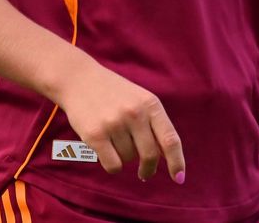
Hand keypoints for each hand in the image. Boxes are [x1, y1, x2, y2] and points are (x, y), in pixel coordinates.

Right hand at [52, 56, 185, 182]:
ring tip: (115, 140)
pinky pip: (113, 165)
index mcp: (150, 104)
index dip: (177, 161)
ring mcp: (115, 124)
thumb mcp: (139, 99)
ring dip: (124, 158)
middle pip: (151, 155)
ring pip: (129, 160)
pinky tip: (107, 152)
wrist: (79, 79)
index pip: (171, 139)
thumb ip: (154, 123)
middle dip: (149, 169)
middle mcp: (135, 113)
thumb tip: (165, 156)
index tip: (179, 178)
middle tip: (145, 173)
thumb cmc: (113, 93)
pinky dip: (112, 166)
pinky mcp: (95, 135)